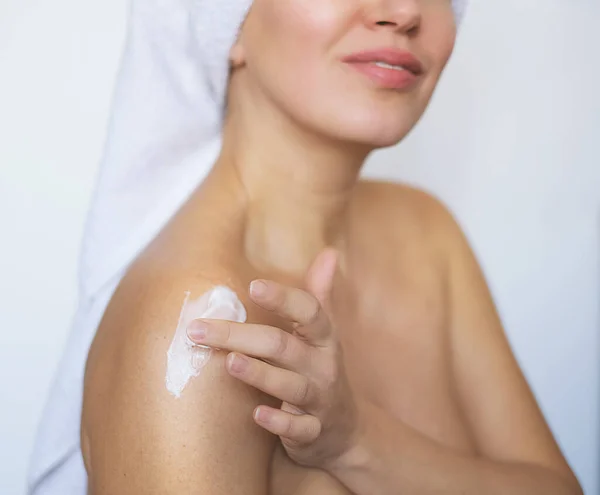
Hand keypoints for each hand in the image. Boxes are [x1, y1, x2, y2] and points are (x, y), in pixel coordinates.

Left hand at [186, 248, 360, 468]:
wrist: (345, 430)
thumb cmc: (321, 370)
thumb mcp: (325, 334)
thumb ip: (319, 295)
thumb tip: (328, 252)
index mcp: (324, 338)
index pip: (309, 311)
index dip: (283, 298)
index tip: (252, 286)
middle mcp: (323, 365)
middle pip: (282, 345)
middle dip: (240, 336)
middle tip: (197, 329)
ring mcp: (320, 399)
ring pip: (290, 385)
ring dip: (259, 374)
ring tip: (229, 362)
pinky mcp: (313, 431)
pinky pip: (298, 428)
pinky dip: (279, 421)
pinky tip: (255, 414)